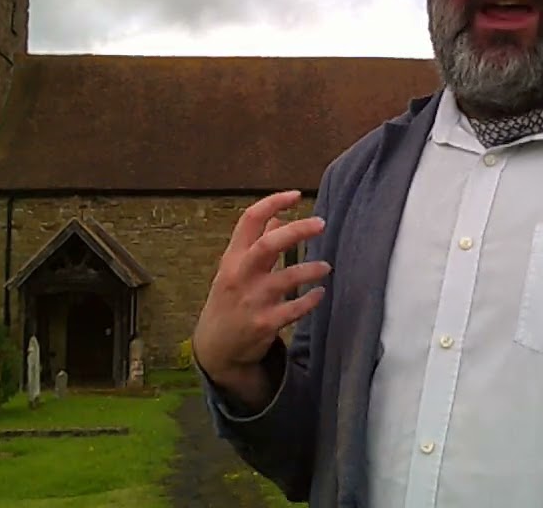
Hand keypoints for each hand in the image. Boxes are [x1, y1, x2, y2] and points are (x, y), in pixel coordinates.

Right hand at [192, 190, 330, 406]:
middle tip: (321, 223)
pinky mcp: (265, 324)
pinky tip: (320, 294)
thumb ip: (256, 243)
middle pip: (268, 245)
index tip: (296, 195)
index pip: (249, 220)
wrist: (216, 347)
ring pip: (286, 278)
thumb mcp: (235, 268)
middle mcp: (241, 275)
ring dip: (310, 269)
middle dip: (297, 230)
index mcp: (233, 257)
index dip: (273, 202)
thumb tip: (279, 216)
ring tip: (326, 266)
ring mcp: (253, 301)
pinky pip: (294, 309)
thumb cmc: (230, 300)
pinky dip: (311, 300)